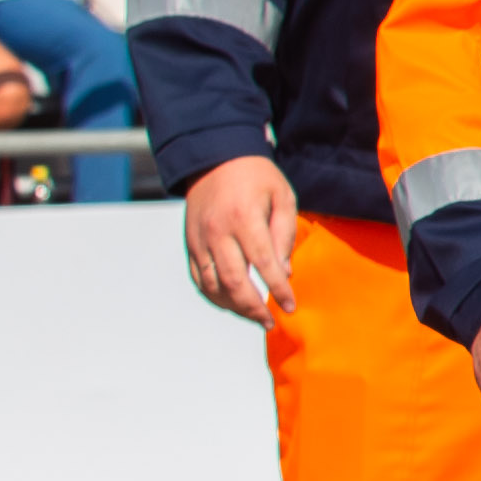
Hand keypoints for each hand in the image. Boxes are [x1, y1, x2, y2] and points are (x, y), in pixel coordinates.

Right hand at [181, 157, 299, 321]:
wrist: (214, 158)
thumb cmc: (256, 177)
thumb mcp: (282, 196)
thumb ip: (284, 234)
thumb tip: (284, 272)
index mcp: (244, 218)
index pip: (264, 264)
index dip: (278, 289)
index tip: (290, 306)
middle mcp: (217, 232)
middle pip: (234, 281)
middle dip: (254, 307)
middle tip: (270, 322)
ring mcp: (199, 239)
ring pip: (212, 285)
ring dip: (233, 306)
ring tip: (254, 316)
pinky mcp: (190, 243)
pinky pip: (198, 277)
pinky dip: (213, 295)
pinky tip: (230, 303)